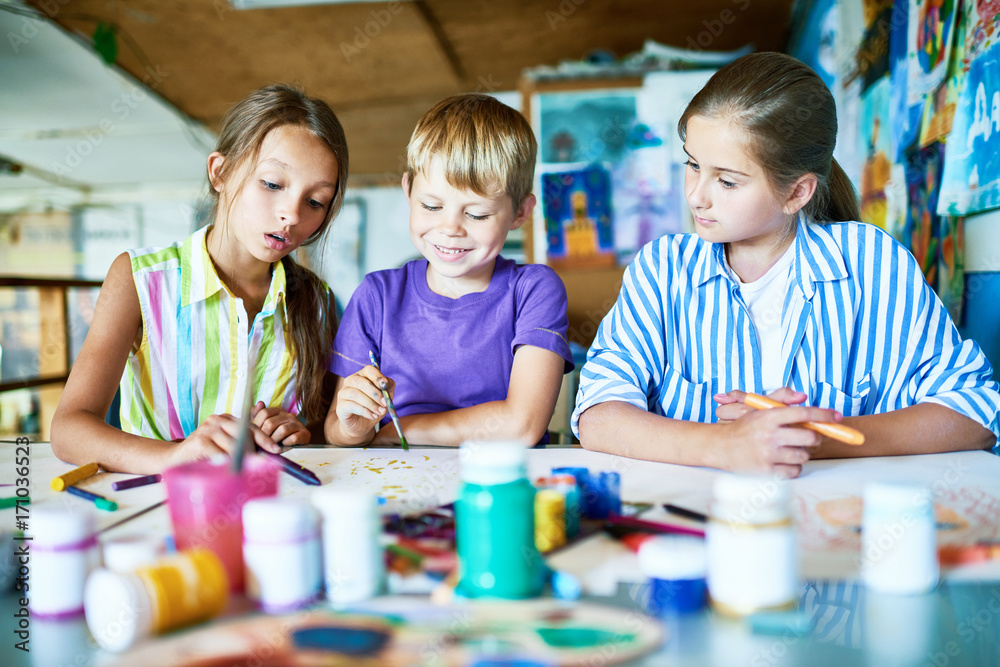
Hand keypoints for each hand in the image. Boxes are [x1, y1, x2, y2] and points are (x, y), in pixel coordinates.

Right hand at [164, 413, 280, 466]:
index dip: (265, 439)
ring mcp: (208, 428)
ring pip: (234, 445)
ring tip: (242, 469)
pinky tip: (229, 469)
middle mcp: (217, 420)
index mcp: (226, 419)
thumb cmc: (204, 454)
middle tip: (259, 463)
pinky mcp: (200, 440)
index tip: (276, 450)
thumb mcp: (224, 445)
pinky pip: (220, 454)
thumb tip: (267, 451)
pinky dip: (227, 463)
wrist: (176, 458)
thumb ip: (241, 444)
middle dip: (253, 450)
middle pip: (244, 434)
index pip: (251, 427)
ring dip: (240, 460)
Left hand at [251, 401, 310, 445]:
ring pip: (282, 430)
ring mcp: (297, 424)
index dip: (257, 425)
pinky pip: (293, 438)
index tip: (255, 435)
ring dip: (274, 441)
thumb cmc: (278, 436)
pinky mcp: (304, 433)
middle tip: (262, 443)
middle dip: (264, 435)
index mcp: (279, 411)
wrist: (297, 444)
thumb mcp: (266, 426)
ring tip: (272, 446)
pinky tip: (284, 445)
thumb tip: (258, 403)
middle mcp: (289, 415)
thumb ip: (258, 416)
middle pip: (271, 422)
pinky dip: (286, 443)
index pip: (264, 412)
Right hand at [334, 365, 394, 439]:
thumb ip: (388, 389)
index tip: (385, 385)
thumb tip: (387, 385)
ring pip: (355, 394)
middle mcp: (350, 381)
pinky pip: (352, 406)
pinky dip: (365, 411)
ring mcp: (343, 393)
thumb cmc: (373, 408)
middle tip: (385, 403)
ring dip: (371, 404)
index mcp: (362, 375)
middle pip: (361, 382)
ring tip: (380, 412)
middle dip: (375, 393)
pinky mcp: (340, 406)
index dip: (377, 377)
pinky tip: (373, 416)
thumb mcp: (384, 398)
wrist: (361, 425)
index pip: (369, 370)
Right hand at [714, 389, 841, 477]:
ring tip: (790, 449)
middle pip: (809, 438)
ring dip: (802, 453)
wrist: (718, 446)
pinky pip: (794, 471)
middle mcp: (769, 435)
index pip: (803, 414)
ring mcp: (768, 455)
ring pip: (803, 456)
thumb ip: (781, 399)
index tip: (837, 417)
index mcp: (768, 417)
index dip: (824, 415)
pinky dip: (793, 467)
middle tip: (810, 437)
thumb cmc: (742, 427)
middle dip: (815, 438)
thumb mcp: (757, 408)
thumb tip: (803, 397)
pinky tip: (783, 461)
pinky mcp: (766, 471)